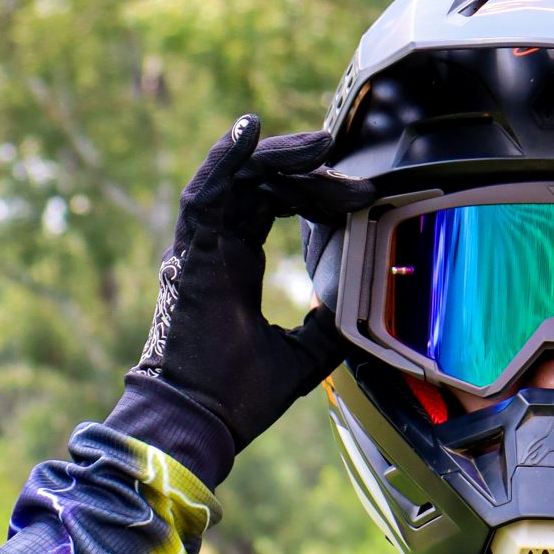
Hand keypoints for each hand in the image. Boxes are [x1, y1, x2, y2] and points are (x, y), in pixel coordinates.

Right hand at [128, 116, 371, 457]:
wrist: (199, 422)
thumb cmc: (238, 398)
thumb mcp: (304, 355)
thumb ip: (329, 324)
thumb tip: (363, 301)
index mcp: (237, 265)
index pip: (273, 206)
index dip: (314, 194)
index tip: (359, 197)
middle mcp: (216, 248)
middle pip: (261, 186)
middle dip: (308, 172)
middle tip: (349, 169)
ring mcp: (200, 247)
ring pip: (239, 180)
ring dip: (280, 157)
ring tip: (322, 144)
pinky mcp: (190, 254)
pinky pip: (206, 192)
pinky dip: (226, 159)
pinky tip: (250, 130)